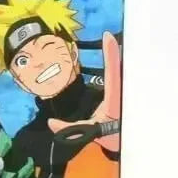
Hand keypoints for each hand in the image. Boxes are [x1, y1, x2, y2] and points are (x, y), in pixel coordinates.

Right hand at [47, 31, 120, 151]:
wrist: (126, 143)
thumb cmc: (111, 137)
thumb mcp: (90, 133)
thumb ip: (70, 129)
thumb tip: (51, 122)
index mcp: (115, 98)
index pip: (113, 72)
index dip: (110, 54)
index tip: (107, 36)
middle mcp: (122, 91)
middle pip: (121, 66)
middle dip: (116, 49)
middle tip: (108, 34)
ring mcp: (123, 91)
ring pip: (122, 69)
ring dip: (116, 56)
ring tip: (108, 42)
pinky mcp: (122, 92)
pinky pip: (120, 75)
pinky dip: (116, 65)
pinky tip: (111, 57)